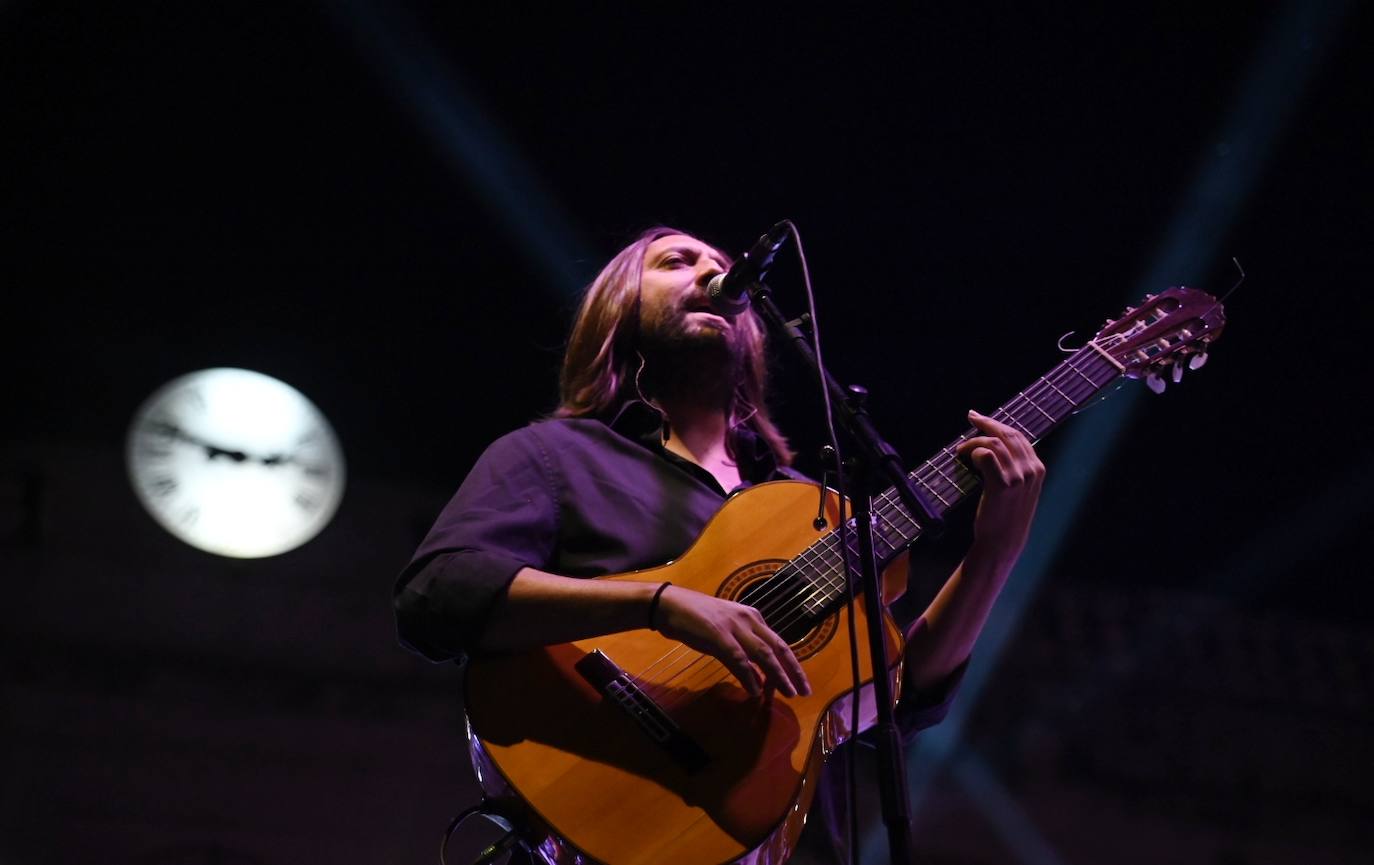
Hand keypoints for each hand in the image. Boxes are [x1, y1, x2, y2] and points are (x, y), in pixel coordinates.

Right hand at [655, 587, 811, 697]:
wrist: (669, 604)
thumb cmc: (695, 617)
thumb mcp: (726, 630)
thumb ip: (743, 651)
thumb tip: (758, 679)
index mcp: (752, 616)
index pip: (778, 642)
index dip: (791, 664)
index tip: (801, 681)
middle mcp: (748, 619)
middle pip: (778, 648)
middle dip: (793, 670)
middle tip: (804, 690)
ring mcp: (733, 627)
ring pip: (763, 654)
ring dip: (777, 675)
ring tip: (788, 693)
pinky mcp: (718, 636)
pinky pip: (738, 660)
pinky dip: (748, 676)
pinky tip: (755, 691)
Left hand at [956, 410, 1044, 562]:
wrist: (1002, 542)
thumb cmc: (1005, 516)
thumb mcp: (1019, 490)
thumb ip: (1015, 468)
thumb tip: (995, 446)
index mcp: (1037, 469)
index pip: (1018, 436)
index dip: (997, 424)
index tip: (980, 418)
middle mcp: (1031, 470)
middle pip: (1007, 434)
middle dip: (986, 423)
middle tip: (971, 418)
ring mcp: (1018, 477)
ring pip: (994, 442)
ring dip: (973, 442)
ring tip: (961, 450)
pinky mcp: (1002, 485)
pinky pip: (986, 455)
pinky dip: (973, 451)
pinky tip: (966, 458)